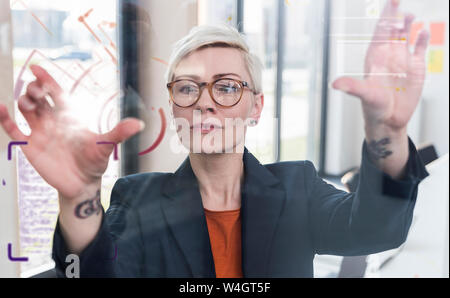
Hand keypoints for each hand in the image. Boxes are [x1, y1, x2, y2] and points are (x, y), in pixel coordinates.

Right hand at [0, 65, 143, 198]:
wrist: (82, 183)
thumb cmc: (94, 161)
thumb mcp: (106, 146)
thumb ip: (119, 133)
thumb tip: (139, 124)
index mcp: (70, 116)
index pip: (56, 93)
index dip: (47, 80)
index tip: (37, 68)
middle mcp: (53, 120)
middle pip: (40, 98)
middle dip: (36, 90)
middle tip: (37, 90)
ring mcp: (40, 132)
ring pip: (27, 109)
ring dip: (24, 101)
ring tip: (29, 102)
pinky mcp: (31, 146)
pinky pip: (14, 129)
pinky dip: (5, 119)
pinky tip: (1, 108)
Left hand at [332, 0, 428, 130]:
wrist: (389, 120)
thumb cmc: (373, 108)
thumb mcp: (364, 95)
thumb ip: (352, 87)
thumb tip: (335, 84)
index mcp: (375, 57)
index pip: (380, 32)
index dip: (385, 17)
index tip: (390, 2)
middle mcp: (388, 55)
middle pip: (392, 30)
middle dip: (394, 14)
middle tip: (396, 0)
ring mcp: (402, 60)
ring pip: (405, 36)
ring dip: (407, 25)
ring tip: (410, 15)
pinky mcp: (415, 68)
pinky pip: (419, 49)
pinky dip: (423, 39)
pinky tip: (424, 31)